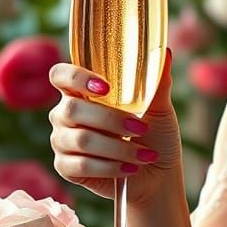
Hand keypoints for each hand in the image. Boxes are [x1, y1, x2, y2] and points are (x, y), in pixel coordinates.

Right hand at [48, 49, 182, 205]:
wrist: (158, 174)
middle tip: (141, 129)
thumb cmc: (155, 135)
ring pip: (80, 139)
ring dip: (117, 148)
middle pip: (72, 108)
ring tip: (144, 154)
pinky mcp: (65, 167)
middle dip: (110, 120)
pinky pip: (81, 165)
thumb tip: (165, 52)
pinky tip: (130, 168)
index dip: (76, 77)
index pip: (61, 75)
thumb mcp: (159, 107)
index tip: (106, 88)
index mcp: (83, 92)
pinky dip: (111, 167)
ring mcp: (62, 140)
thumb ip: (156, 81)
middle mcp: (66, 113)